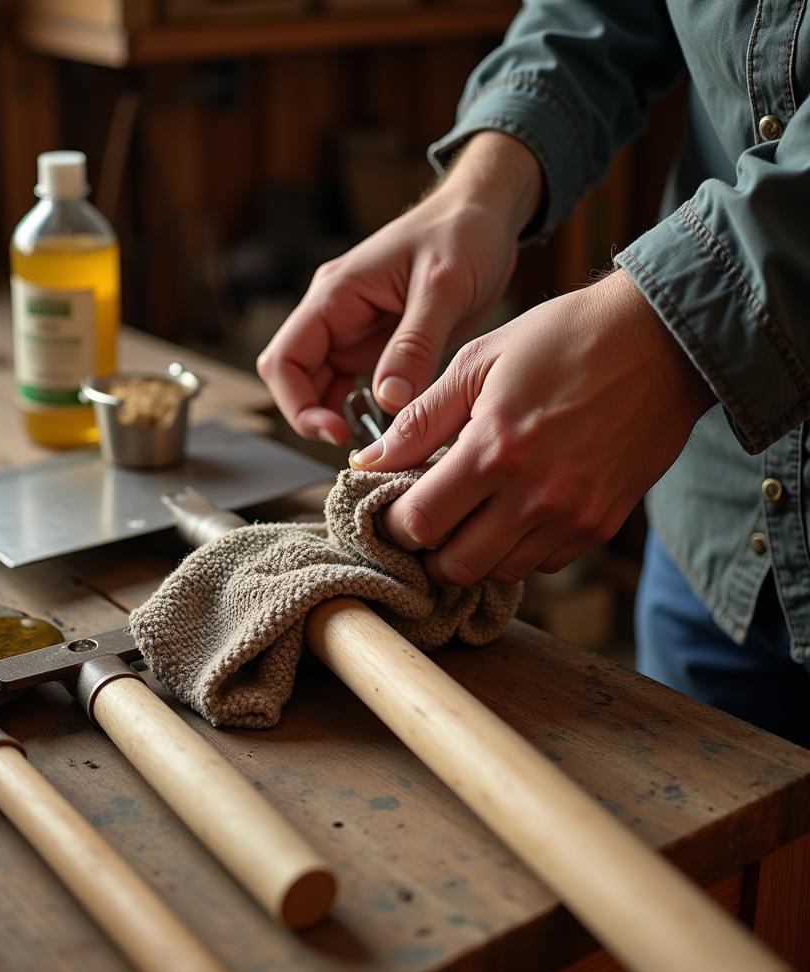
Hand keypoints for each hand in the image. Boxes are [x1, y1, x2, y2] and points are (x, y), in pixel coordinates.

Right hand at [256, 131, 541, 444]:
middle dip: (317, 418)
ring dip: (339, 417)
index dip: (298, 405)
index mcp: (335, 295)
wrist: (486, 214)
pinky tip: (391, 428)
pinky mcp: (377, 345)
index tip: (337, 432)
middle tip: (360, 446)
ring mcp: (353, 331)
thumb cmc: (462, 233)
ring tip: (380, 442)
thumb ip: (414, 345)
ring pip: (323, 388)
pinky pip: (354, 387)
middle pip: (297, 380)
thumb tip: (387, 401)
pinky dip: (365, 412)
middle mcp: (335, 315)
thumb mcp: (443, 288)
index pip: (284, 360)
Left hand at [351, 271, 715, 584]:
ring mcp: (573, 515)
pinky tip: (515, 511)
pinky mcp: (602, 524)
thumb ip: (419, 420)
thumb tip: (367, 460)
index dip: (394, 523)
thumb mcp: (479, 362)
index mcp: (494, 449)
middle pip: (456, 567)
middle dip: (430, 551)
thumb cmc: (564, 339)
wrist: (663, 340)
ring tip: (471, 514)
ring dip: (474, 553)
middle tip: (428, 521)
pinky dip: (520, 549)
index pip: (420, 523)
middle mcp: (535, 494)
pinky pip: (545, 564)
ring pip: (501, 573)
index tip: (392, 509)